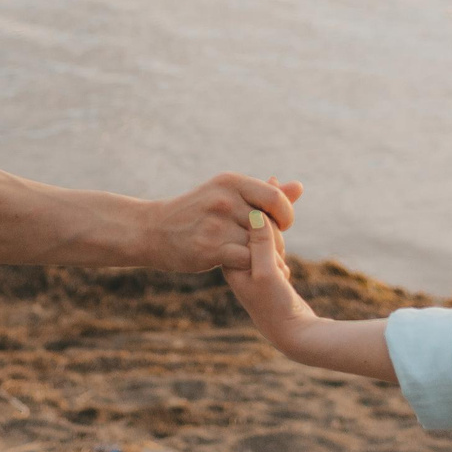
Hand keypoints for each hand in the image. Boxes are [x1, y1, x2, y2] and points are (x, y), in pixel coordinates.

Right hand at [147, 173, 302, 272]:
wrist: (152, 231)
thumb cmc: (195, 214)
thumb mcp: (227, 196)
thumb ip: (264, 194)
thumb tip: (299, 187)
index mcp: (231, 182)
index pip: (275, 198)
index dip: (285, 215)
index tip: (280, 226)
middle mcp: (224, 199)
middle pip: (270, 225)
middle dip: (276, 242)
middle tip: (273, 254)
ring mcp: (215, 223)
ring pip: (259, 245)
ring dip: (266, 258)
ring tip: (264, 264)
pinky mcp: (209, 248)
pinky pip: (246, 260)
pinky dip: (251, 267)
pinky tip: (247, 270)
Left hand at [224, 213, 397, 382]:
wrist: (293, 332)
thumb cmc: (276, 305)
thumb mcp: (268, 273)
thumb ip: (261, 242)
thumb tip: (255, 212)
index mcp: (229, 259)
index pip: (246, 224)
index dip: (267, 236)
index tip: (274, 266)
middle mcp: (235, 259)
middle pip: (258, 227)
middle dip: (277, 244)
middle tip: (279, 274)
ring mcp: (250, 262)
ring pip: (269, 235)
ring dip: (281, 249)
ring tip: (281, 277)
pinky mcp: (264, 266)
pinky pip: (274, 246)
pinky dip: (282, 255)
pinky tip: (284, 276)